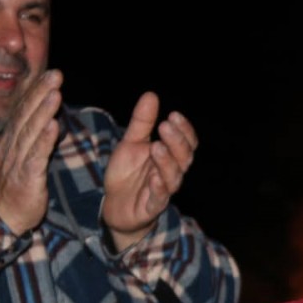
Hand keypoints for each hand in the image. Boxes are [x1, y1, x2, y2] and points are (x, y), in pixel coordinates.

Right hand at [0, 70, 63, 234]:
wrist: (4, 217)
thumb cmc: (18, 187)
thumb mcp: (26, 158)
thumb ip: (36, 139)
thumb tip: (51, 120)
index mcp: (13, 141)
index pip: (24, 111)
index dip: (36, 91)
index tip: (49, 74)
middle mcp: (13, 147)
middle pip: (26, 115)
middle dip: (41, 92)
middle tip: (55, 74)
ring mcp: (18, 161)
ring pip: (31, 132)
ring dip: (43, 111)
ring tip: (56, 93)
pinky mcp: (26, 178)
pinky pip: (35, 156)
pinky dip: (45, 140)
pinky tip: (54, 126)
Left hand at [102, 91, 196, 250]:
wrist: (114, 204)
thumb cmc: (127, 173)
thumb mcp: (131, 143)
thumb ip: (142, 123)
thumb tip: (151, 95)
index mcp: (170, 156)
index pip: (187, 143)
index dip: (184, 130)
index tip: (173, 115)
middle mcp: (171, 173)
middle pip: (185, 158)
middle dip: (177, 142)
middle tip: (165, 126)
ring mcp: (162, 191)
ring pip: (174, 178)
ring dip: (167, 162)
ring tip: (156, 147)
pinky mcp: (151, 207)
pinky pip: (159, 199)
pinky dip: (158, 188)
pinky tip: (153, 177)